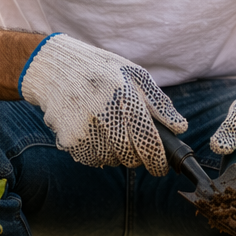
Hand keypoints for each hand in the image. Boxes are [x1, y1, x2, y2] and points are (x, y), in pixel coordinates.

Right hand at [18, 33, 186, 175]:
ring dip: (117, 154)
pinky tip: (96, 134)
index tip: (161, 166)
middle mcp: (103, 112)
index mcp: (124, 95)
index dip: (157, 160)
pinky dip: (98, 153)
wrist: (55, 68)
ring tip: (112, 132)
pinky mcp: (68, 139)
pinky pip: (92, 160)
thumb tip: (180, 128)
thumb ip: (159, 103)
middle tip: (137, 147)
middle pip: (130, 156)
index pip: (147, 140)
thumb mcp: (134, 75)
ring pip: (111, 160)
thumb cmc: (101, 71)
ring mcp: (84, 127)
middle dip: (139, 157)